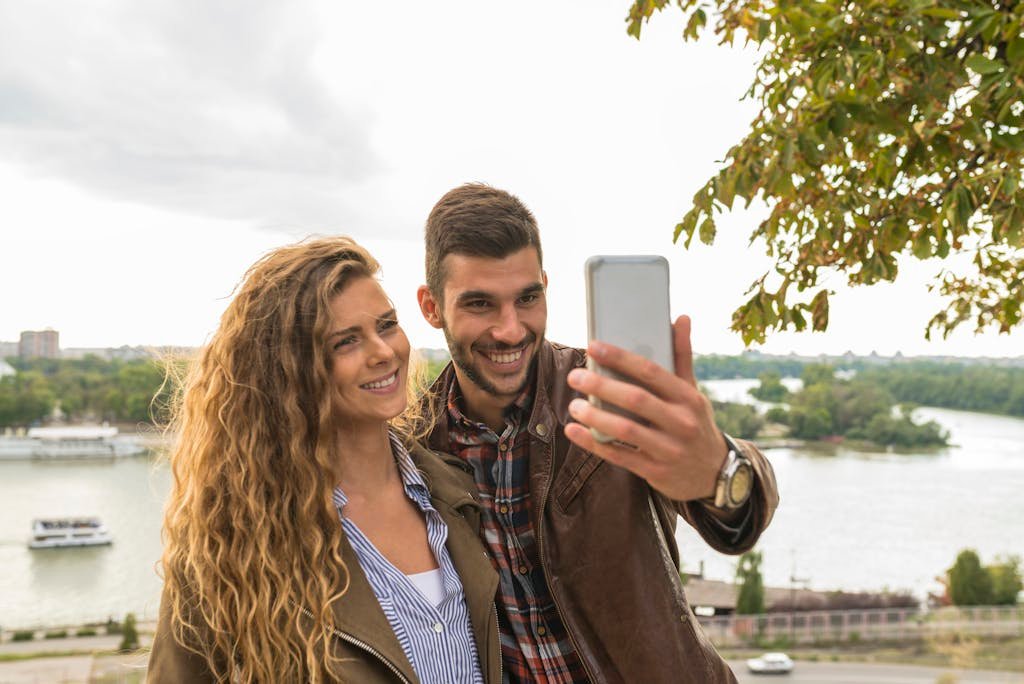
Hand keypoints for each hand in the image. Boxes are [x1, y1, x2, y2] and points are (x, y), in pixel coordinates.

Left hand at [564, 315, 727, 502]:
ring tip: (574, 406)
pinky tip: (575, 431)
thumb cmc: (695, 423)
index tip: (594, 347)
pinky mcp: (655, 471)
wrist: (715, 473)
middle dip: (602, 386)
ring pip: (626, 429)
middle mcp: (681, 422)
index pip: (652, 372)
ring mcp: (669, 449)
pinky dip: (594, 443)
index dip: (621, 358)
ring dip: (595, 416)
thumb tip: (682, 318)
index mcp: (688, 398)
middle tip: (575, 377)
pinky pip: (620, 456)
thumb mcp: (693, 392)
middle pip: (636, 399)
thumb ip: (682, 356)